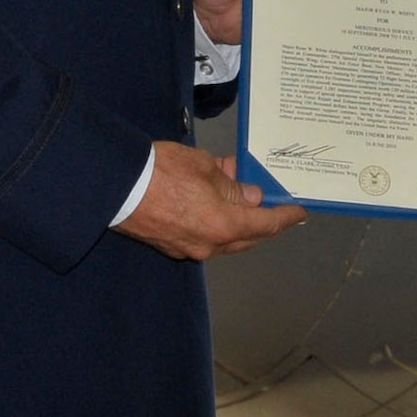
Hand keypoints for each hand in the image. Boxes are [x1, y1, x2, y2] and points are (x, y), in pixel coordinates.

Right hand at [114, 142, 305, 260]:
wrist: (116, 186)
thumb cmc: (162, 171)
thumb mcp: (205, 168)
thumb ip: (231, 185)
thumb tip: (248, 197)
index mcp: (224, 225)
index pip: (266, 224)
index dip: (286, 217)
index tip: (299, 213)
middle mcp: (209, 244)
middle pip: (246, 236)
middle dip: (259, 218)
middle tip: (264, 196)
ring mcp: (188, 248)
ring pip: (223, 237)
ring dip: (233, 216)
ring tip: (229, 183)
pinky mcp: (170, 245)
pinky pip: (202, 236)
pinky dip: (212, 219)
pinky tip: (207, 196)